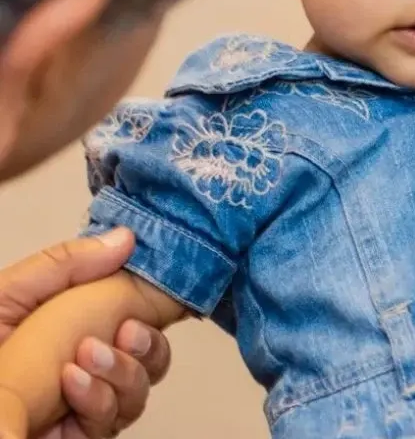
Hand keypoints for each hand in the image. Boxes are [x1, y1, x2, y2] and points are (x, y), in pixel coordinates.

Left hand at [0, 231, 170, 438]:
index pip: (137, 314)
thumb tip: (125, 238)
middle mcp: (92, 366)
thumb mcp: (12, 292)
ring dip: (123, 370)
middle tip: (127, 331)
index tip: (158, 295)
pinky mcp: (80, 435)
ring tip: (85, 355)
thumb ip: (66, 262)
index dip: (156, 306)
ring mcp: (87, 404)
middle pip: (153, 357)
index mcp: (80, 325)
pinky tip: (71, 382)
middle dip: (149, 344)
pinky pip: (111, 419)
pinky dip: (98, 398)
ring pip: (139, 390)